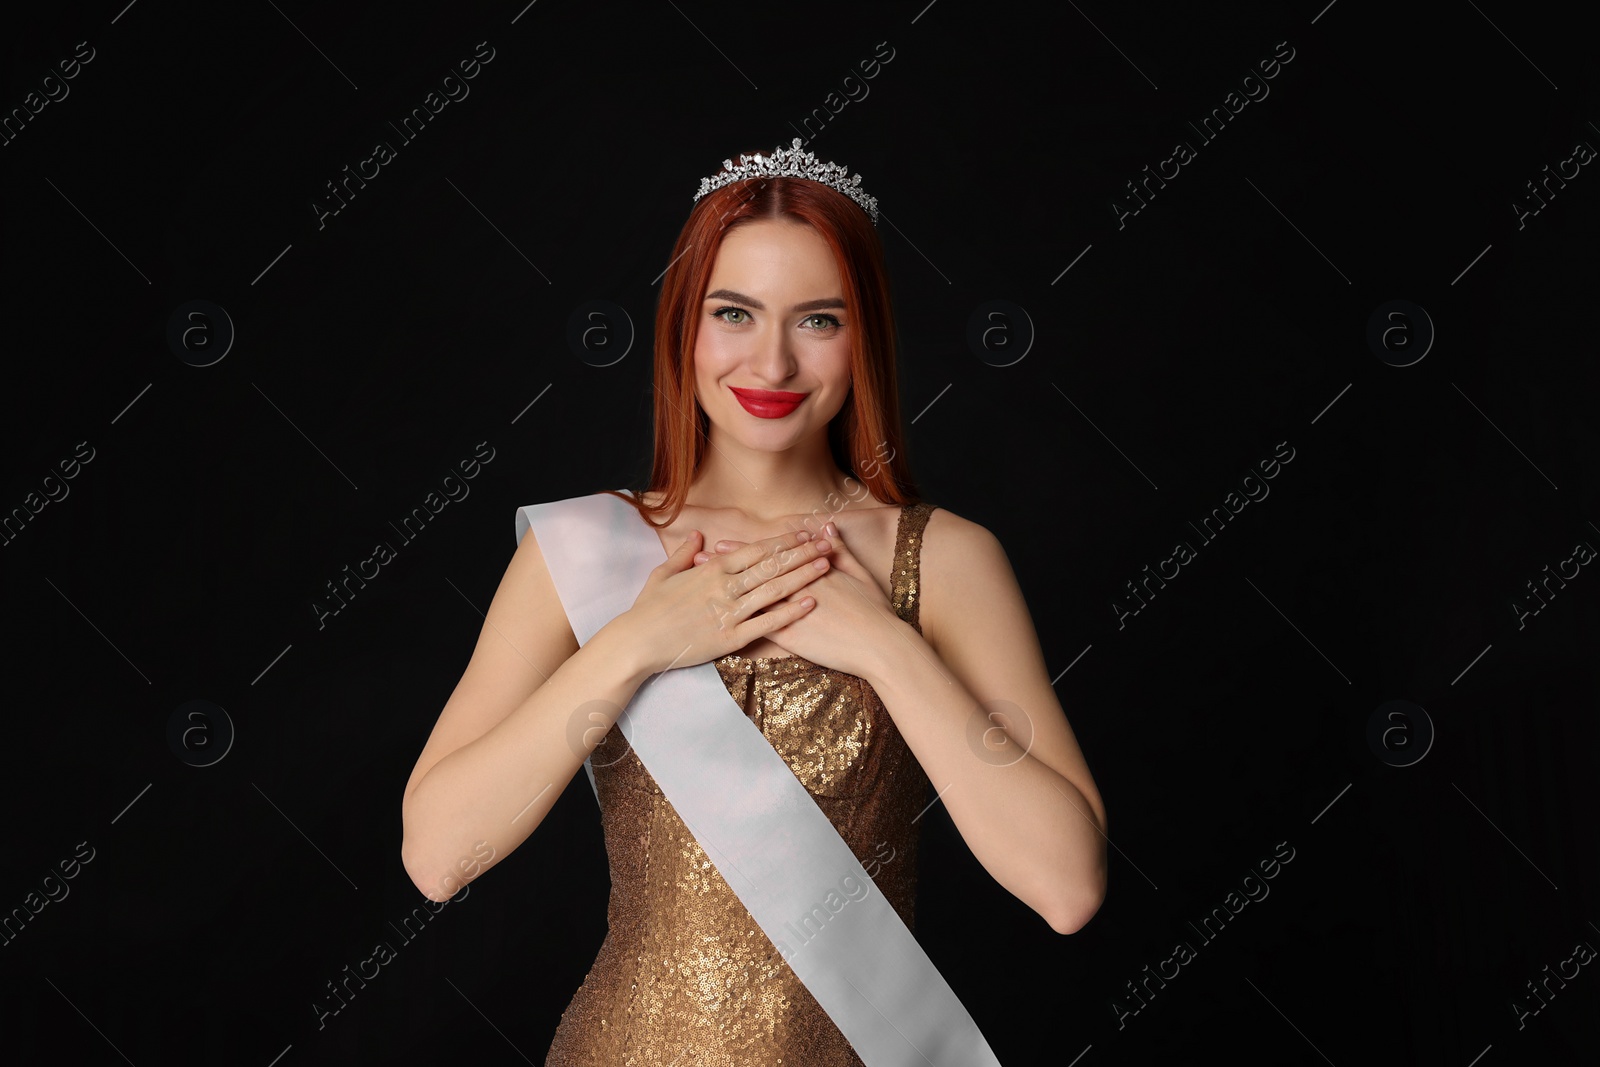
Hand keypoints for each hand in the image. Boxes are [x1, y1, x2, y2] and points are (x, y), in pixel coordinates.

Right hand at [608, 528, 833, 674]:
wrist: (637, 641)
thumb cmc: (648, 608)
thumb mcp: (664, 574)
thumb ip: (684, 553)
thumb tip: (698, 536)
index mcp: (711, 569)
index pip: (755, 550)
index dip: (783, 541)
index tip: (805, 534)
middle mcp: (724, 586)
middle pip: (771, 565)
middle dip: (802, 553)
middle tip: (827, 544)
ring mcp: (729, 611)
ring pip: (774, 590)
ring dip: (802, 576)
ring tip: (826, 566)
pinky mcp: (731, 637)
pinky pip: (767, 623)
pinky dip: (790, 612)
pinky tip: (811, 603)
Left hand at [693, 521, 898, 678]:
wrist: (881, 645)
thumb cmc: (875, 610)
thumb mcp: (860, 574)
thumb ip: (841, 550)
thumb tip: (826, 528)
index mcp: (810, 571)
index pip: (769, 557)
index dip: (742, 550)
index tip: (721, 543)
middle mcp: (796, 588)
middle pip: (753, 575)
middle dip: (724, 568)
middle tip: (699, 560)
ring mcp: (791, 613)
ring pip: (750, 599)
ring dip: (724, 593)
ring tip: (701, 586)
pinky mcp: (791, 638)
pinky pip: (760, 629)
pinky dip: (738, 623)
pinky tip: (718, 622)